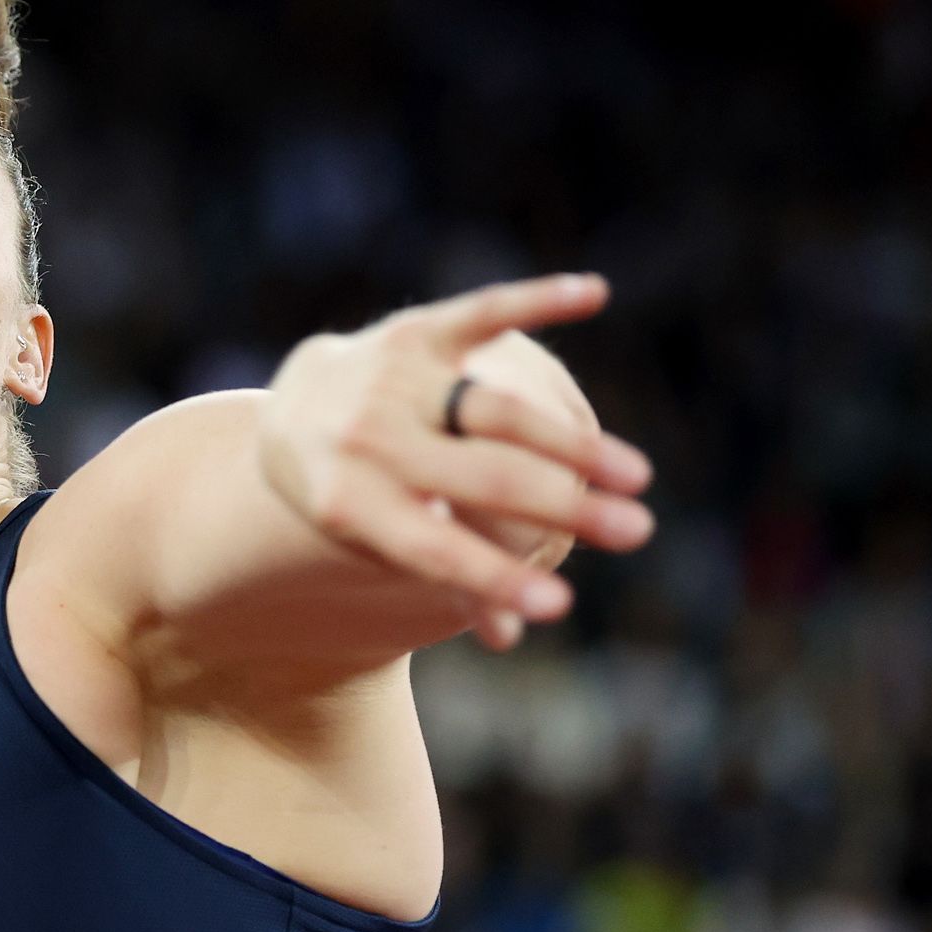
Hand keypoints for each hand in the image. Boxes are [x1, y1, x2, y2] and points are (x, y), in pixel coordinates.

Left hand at [258, 273, 654, 649]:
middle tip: (636, 533)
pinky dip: (535, 299)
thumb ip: (442, 572)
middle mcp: (368, 441)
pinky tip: (594, 294)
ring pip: (499, 411)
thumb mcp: (377, 538)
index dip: (494, 578)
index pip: (434, 549)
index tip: (561, 608)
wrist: (294, 409)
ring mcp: (391, 381)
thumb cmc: (358, 495)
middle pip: (484, 477)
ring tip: (637, 477)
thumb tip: (509, 637)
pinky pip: (482, 311)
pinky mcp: (414, 332)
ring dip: (573, 443)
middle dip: (564, 509)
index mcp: (348, 505)